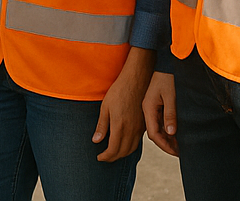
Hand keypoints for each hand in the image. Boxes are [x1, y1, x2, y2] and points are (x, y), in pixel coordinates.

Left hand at [94, 47, 154, 162]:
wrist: (136, 81)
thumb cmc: (119, 91)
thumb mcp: (105, 107)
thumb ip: (102, 126)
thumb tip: (96, 141)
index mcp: (120, 126)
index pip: (113, 150)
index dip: (105, 156)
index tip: (99, 157)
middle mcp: (131, 131)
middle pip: (123, 152)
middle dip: (113, 157)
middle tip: (105, 157)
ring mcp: (139, 129)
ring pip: (131, 149)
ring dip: (122, 154)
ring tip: (113, 153)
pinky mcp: (144, 125)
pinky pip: (137, 142)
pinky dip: (130, 147)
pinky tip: (124, 143)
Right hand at [142, 71, 178, 156]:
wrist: (164, 62)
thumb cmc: (166, 76)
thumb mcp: (170, 96)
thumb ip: (170, 114)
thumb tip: (171, 133)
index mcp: (148, 107)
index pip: (153, 133)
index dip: (164, 145)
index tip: (176, 152)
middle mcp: (148, 109)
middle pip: (155, 132)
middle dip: (167, 143)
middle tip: (180, 152)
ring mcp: (151, 107)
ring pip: (158, 127)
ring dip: (168, 137)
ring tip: (180, 145)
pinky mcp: (156, 104)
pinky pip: (160, 121)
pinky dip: (168, 129)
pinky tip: (177, 133)